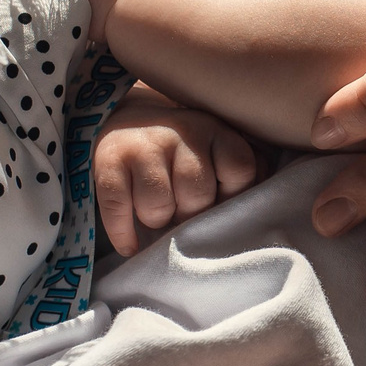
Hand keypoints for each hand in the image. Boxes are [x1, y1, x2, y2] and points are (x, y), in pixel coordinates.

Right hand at [94, 86, 263, 254]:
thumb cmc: (184, 151)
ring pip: (157, 206)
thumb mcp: (220, 150)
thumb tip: (257, 209)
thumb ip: (248, 172)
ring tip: (159, 214)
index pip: (240, 169)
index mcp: (215, 129)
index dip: (231, 196)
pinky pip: (117, 208)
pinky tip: (130, 243)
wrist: (126, 122)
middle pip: (196, 195)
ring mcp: (143, 145)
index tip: (219, 201)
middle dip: (190, 214)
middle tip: (182, 212)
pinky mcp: (108, 161)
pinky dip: (123, 234)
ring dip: (157, 220)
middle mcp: (181, 131)